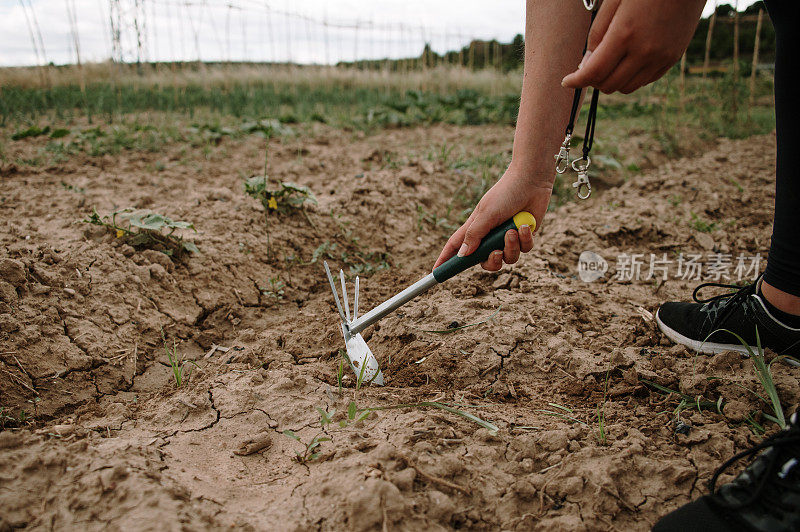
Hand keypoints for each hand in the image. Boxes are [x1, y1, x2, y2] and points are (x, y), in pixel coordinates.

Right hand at [433, 169, 550, 271]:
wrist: (531, 181)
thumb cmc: (505, 193)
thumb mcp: (486, 214)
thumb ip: (474, 235)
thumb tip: (462, 255)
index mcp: (475, 228)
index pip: (456, 247)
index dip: (445, 260)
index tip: (436, 273)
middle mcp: (490, 236)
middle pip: (485, 262)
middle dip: (491, 261)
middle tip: (496, 253)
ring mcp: (507, 237)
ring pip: (507, 258)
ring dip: (511, 247)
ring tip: (513, 232)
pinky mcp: (524, 236)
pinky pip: (524, 249)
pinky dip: (525, 239)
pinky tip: (525, 226)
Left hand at [561, 0, 704, 93]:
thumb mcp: (614, 3)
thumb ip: (597, 35)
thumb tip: (586, 65)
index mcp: (625, 34)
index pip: (593, 72)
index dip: (576, 81)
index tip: (566, 81)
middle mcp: (644, 51)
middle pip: (608, 85)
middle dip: (593, 81)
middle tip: (588, 69)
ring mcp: (661, 57)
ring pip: (627, 87)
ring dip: (612, 81)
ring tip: (608, 65)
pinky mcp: (673, 58)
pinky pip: (645, 80)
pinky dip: (631, 77)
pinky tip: (627, 63)